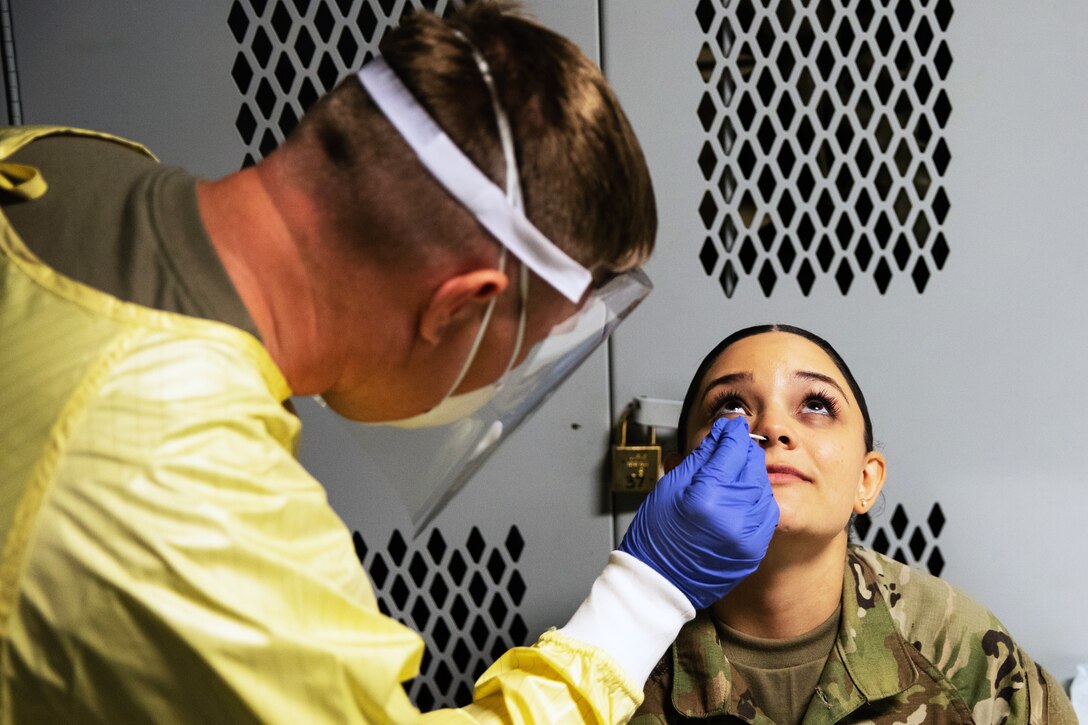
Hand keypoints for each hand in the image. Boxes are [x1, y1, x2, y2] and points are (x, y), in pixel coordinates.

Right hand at [619, 416, 778, 608]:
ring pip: (764, 487)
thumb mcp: (670, 487)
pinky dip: (758, 497)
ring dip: (752, 473)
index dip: (731, 432)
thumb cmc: (656, 537)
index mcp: (706, 498)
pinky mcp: (755, 549)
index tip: (730, 425)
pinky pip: (766, 512)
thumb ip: (700, 457)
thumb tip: (720, 434)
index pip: (731, 450)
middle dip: (744, 450)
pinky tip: (742, 494)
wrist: (660, 582)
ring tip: (734, 470)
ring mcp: (747, 536)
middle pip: (752, 466)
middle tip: (732, 443)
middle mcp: (733, 518)